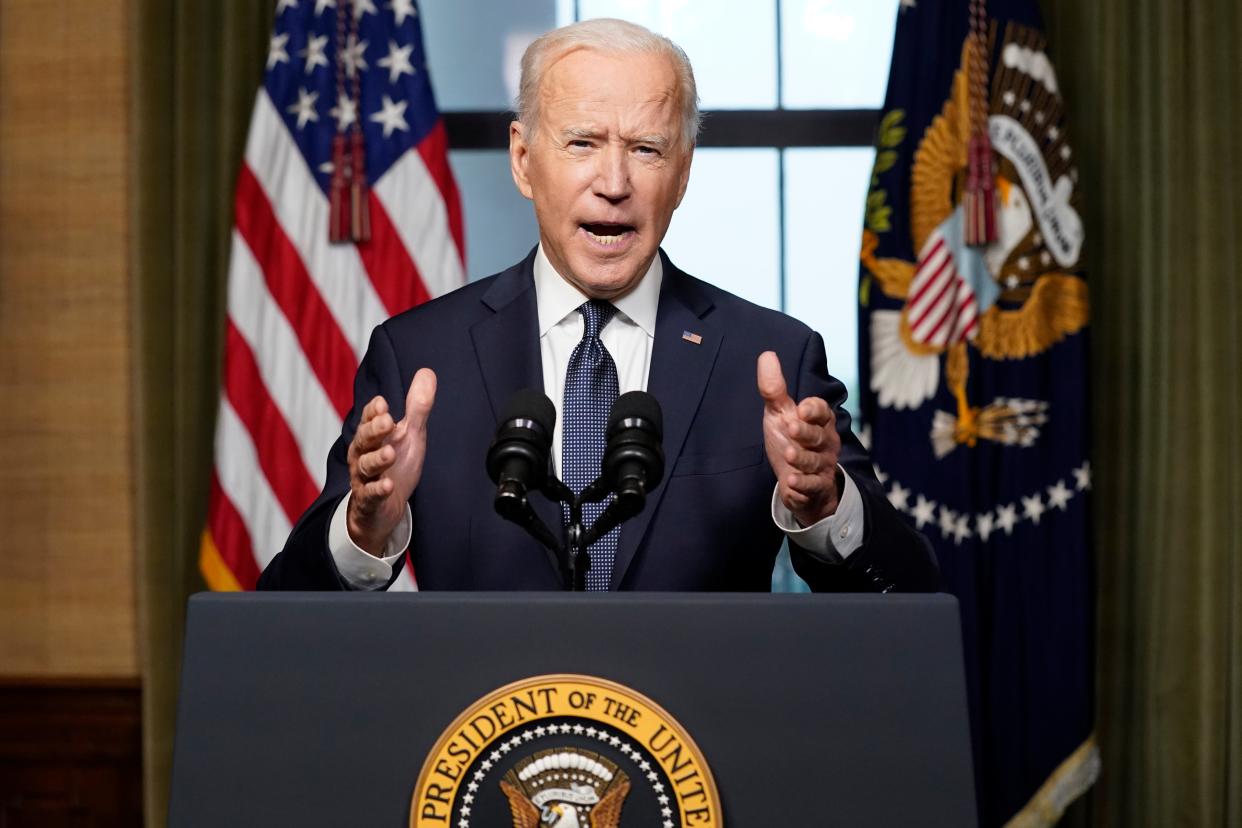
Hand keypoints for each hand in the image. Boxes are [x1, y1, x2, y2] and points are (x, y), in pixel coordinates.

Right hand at [346, 368, 436, 554]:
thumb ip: (417, 407)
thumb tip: (427, 372)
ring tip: (390, 453)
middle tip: (388, 421)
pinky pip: (370, 495)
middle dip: (375, 430)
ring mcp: (364, 478)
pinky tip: (388, 485)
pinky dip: (378, 490)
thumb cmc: (395, 465)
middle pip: (364, 439)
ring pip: (365, 466)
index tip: (383, 403)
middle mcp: (363, 454)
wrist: (384, 507)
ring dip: (377, 459)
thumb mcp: (409, 434)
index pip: (369, 419)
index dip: (374, 412)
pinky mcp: (369, 501)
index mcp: (372, 436)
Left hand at [757, 351, 841, 525]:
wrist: (797, 479)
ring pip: (816, 462)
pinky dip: (803, 485)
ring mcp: (823, 466)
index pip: (822, 411)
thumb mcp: (779, 414)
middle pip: (819, 436)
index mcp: (818, 421)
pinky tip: (791, 483)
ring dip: (803, 459)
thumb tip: (766, 354)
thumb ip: (774, 389)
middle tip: (791, 428)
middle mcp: (825, 442)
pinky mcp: (817, 487)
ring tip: (789, 455)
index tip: (801, 408)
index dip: (813, 409)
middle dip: (806, 433)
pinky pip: (813, 486)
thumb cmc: (790, 439)